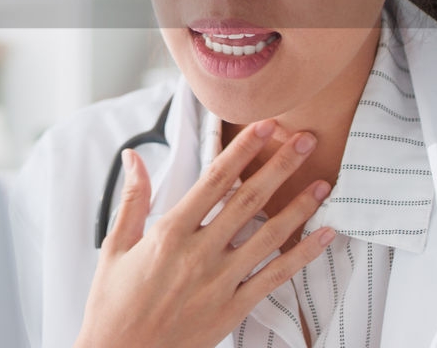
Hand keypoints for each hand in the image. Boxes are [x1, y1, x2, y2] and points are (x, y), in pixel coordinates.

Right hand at [75, 120, 334, 347]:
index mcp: (169, 233)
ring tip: (322, 182)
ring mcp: (220, 282)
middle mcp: (199, 254)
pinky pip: (275, 277)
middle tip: (304, 140)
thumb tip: (134, 158)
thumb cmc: (113, 304)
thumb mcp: (116, 246)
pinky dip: (303, 255)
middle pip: (248, 200)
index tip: (262, 127)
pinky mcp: (233, 309)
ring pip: (269, 236)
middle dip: (280, 167)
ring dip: (300, 207)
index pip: (213, 181)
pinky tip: (323, 236)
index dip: (241, 151)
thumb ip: (132, 199)